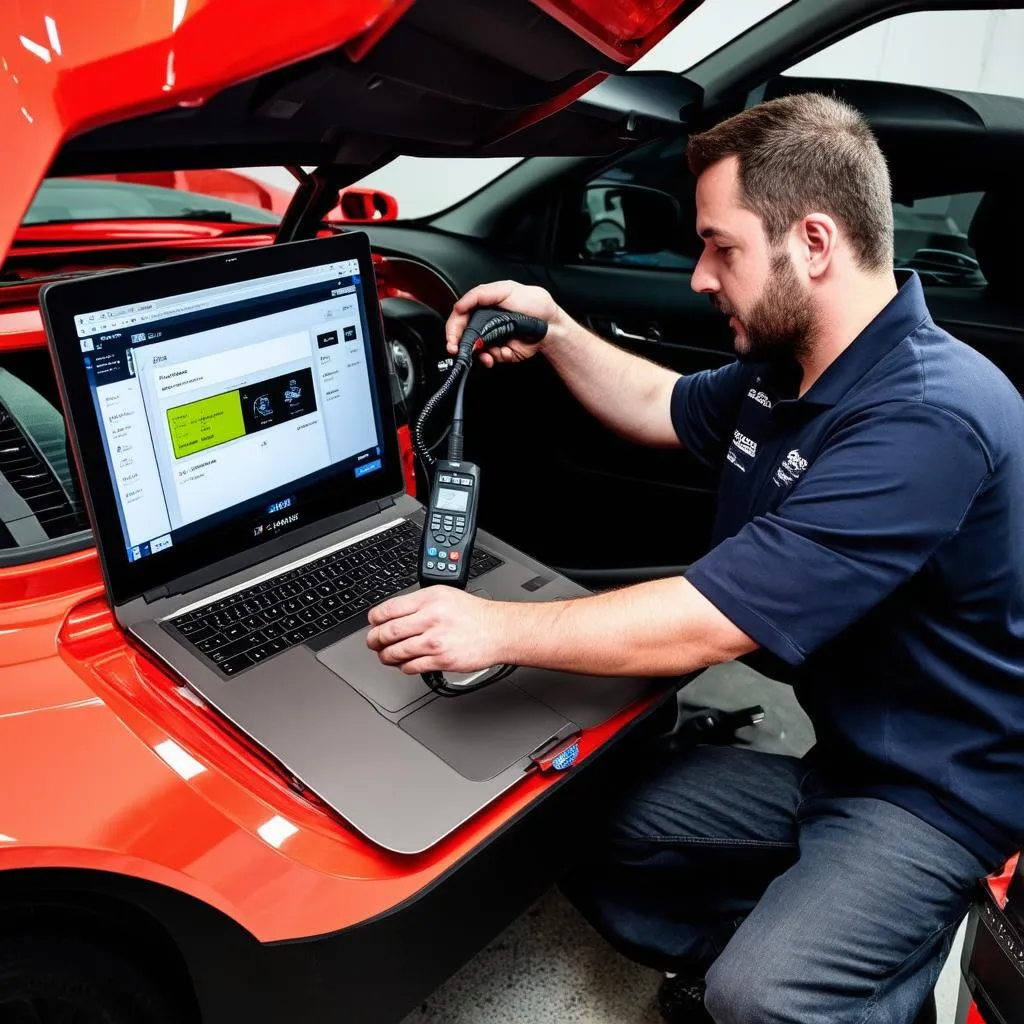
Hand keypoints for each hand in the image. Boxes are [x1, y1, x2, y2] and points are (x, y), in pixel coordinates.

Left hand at [366, 587, 511, 674]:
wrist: (498, 631)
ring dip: (385, 656)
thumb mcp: (444, 595)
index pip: (388, 609)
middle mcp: (430, 619)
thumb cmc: (473, 614)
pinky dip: (403, 666)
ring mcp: (435, 641)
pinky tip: (405, 663)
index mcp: (428, 600)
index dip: (374, 619)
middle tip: (373, 642)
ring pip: (396, 652)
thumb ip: (418, 603)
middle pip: (387, 632)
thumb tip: (392, 614)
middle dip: (374, 640)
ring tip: (385, 655)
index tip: (373, 623)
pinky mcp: (441, 660)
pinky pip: (411, 666)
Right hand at [446, 280, 569, 367]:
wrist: (551, 325)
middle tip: (456, 350)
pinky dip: (493, 358)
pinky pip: (491, 358)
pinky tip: (501, 353)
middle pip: (463, 336)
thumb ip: (480, 294)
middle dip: (458, 344)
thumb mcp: (506, 289)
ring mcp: (493, 338)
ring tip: (484, 355)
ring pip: (474, 350)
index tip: (451, 338)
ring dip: (476, 354)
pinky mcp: (501, 351)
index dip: (453, 328)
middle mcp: (486, 323)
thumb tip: (459, 306)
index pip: (460, 317)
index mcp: (484, 307)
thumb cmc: (534, 304)